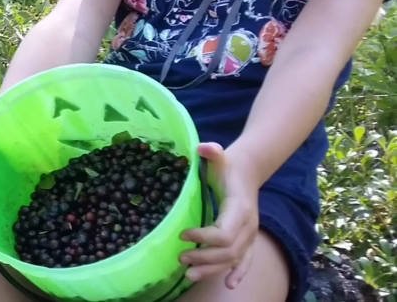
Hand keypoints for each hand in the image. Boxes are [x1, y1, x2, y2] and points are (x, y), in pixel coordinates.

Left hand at [178, 142, 259, 287]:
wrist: (248, 170)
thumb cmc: (228, 165)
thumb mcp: (219, 156)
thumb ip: (212, 152)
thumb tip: (204, 148)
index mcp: (240, 208)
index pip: (224, 233)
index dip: (204, 237)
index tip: (183, 235)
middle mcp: (248, 225)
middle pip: (228, 251)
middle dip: (204, 257)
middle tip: (181, 257)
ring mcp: (250, 234)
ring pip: (234, 260)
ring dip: (213, 269)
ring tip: (189, 274)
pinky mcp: (248, 239)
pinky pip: (246, 261)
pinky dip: (238, 273)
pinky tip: (229, 285)